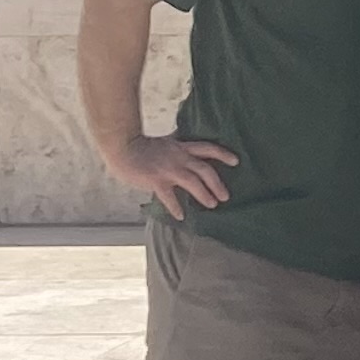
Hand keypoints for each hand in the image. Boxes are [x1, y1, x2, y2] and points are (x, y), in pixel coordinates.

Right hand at [105, 133, 237, 215]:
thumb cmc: (140, 146)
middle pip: (205, 169)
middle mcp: (179, 157)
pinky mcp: (156, 180)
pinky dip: (176, 207)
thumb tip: (186, 159)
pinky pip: (169, 196)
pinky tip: (181, 216)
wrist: (123, 145)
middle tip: (226, 196)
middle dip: (217, 183)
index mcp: (182, 147)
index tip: (236, 161)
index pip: (208, 148)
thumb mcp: (165, 144)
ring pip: (193, 182)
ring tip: (213, 204)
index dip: (223, 154)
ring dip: (204, 194)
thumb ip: (177, 151)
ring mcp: (168, 169)